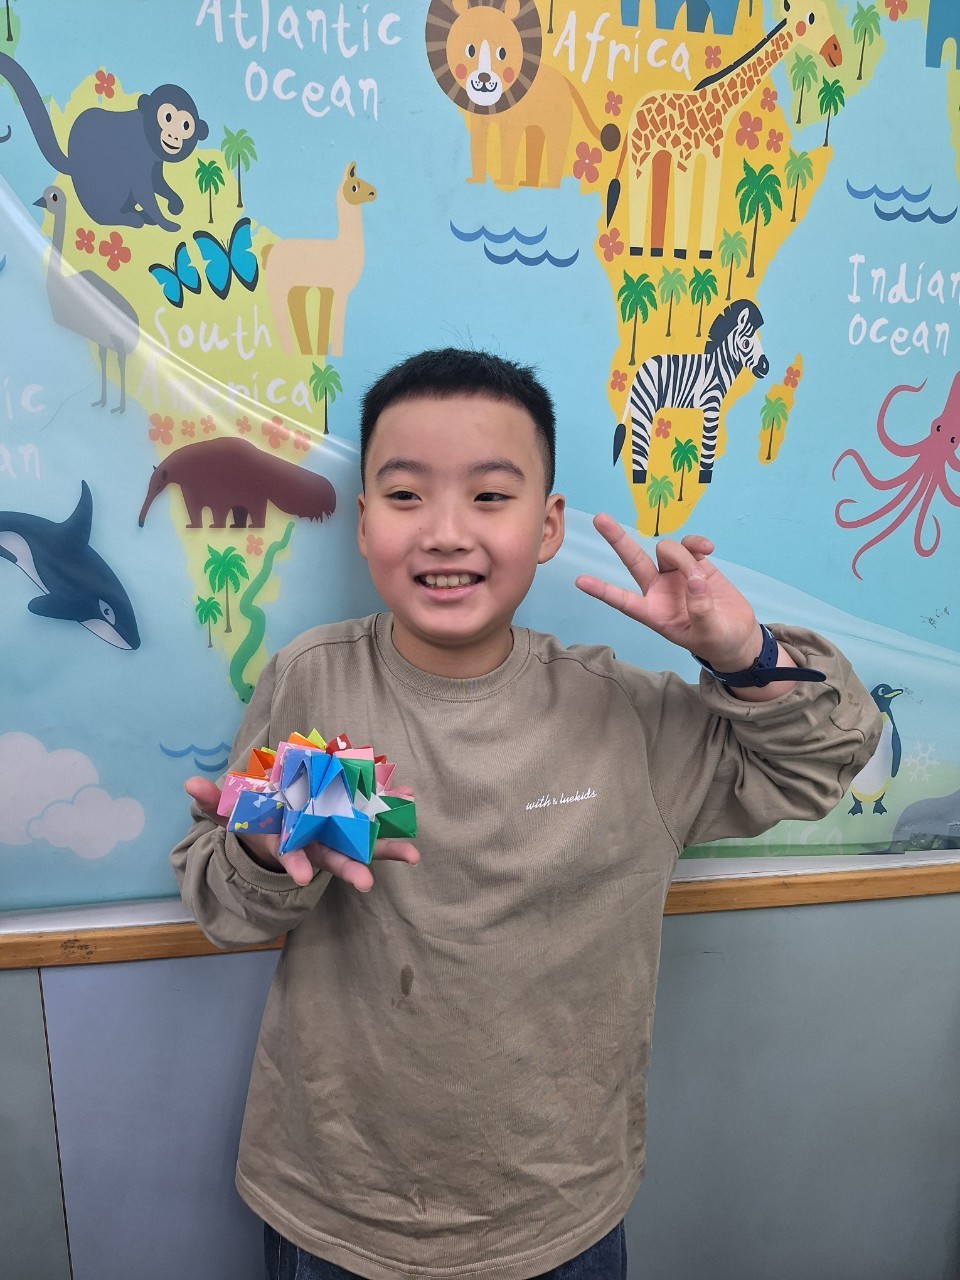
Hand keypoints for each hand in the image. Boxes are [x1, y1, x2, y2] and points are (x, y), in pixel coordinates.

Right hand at [184, 777, 419, 890]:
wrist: (285, 829)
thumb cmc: (260, 818)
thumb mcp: (234, 810)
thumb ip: (214, 799)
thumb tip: (188, 783)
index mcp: (287, 841)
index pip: (290, 855)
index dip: (294, 864)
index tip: (301, 878)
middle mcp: (315, 842)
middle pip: (333, 858)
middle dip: (349, 869)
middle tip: (367, 883)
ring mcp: (338, 834)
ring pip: (363, 843)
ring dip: (387, 845)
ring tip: (413, 853)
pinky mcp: (354, 823)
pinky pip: (376, 819)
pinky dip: (392, 810)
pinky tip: (410, 799)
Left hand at [575, 512, 762, 671]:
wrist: (738, 634)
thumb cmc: (718, 641)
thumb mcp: (710, 633)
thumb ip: (701, 610)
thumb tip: (695, 580)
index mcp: (654, 613)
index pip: (623, 601)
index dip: (602, 591)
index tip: (580, 581)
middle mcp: (658, 590)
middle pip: (633, 560)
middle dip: (617, 539)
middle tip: (599, 518)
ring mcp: (675, 574)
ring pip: (666, 550)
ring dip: (682, 556)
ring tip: (702, 577)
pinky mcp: (695, 563)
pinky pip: (689, 545)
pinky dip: (696, 542)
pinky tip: (708, 548)